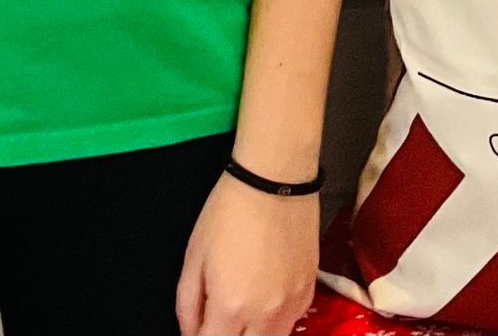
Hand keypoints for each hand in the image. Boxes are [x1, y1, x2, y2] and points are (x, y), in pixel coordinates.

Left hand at [176, 171, 320, 335]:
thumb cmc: (228, 213)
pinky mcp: (311, 288)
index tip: (199, 327)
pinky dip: (275, 322)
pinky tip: (265, 301)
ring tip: (241, 314)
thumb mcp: (193, 258)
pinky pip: (291, 322)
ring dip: (252, 334)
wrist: (276, 178)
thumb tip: (192, 333)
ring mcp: (293, 303)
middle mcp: (266, 314)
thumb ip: (187, 307)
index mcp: (231, 308)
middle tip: (219, 320)